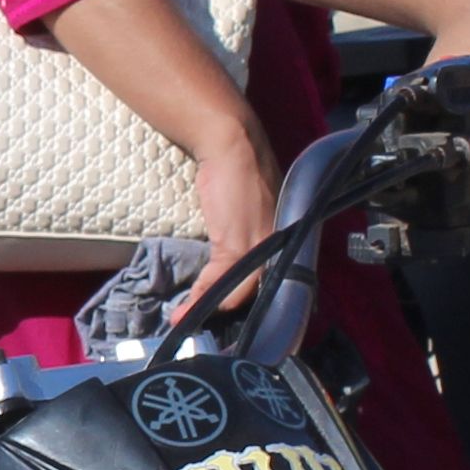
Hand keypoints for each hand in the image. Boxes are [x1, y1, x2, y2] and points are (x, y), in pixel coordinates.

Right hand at [179, 124, 285, 319]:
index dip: (252, 298)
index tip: (229, 311)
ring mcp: (259, 246)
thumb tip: (238, 236)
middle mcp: (277, 244)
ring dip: (207, 308)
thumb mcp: (253, 201)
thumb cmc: (237, 167)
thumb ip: (252, 223)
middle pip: (256, 291)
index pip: (272, 277)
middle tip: (208, 325)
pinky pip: (218, 280)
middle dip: (229, 310)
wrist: (231, 144)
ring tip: (187, 320)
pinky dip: (200, 297)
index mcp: (283, 235)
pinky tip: (186, 310)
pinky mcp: (236, 244)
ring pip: (237, 291)